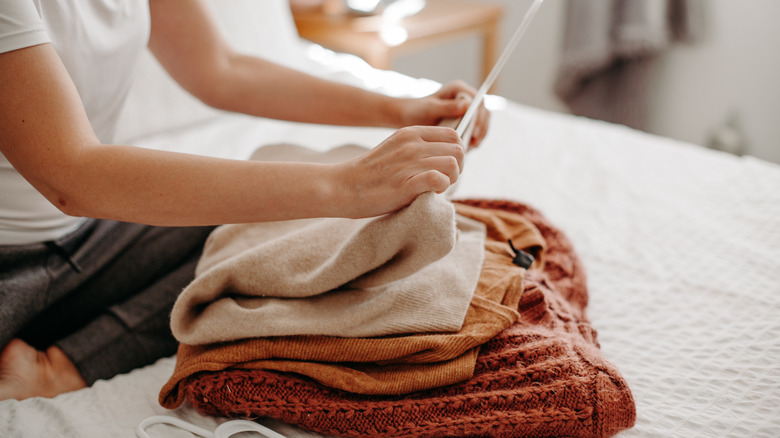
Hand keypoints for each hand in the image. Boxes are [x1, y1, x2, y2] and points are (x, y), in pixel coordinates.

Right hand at [332, 126, 464, 217]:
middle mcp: (412, 144)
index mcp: (411, 133)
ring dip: (450, 180)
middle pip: (458, 151)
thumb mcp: (395, 148)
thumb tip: (447, 158)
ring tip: (435, 189)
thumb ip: (418, 148)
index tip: (445, 168)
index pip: (453, 135)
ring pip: (453, 165)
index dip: (455, 153)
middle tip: (443, 182)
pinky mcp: (406, 184)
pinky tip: (428, 194)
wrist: (342, 187)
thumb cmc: (370, 174)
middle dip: (457, 169)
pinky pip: (440, 179)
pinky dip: (441, 189)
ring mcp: (409, 163)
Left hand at [398, 80, 490, 147]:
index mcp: (458, 89)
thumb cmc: (417, 110)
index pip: (478, 102)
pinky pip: (475, 129)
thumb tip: (466, 105)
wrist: (410, 117)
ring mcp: (467, 109)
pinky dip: (473, 139)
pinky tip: (467, 148)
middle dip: (481, 128)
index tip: (475, 132)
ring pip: (482, 122)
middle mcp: (465, 97)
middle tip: (475, 143)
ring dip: (479, 135)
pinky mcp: (466, 120)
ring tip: (471, 148)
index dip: (479, 117)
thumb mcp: (430, 109)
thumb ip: (447, 107)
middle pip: (483, 112)